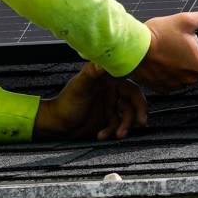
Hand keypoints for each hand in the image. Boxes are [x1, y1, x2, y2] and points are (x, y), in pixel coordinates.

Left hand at [34, 62, 148, 140]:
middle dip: (138, 113)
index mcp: (107, 79)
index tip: (141, 108)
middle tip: (141, 123)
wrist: (56, 124)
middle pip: (133, 100)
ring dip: (124, 126)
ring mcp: (111, 105)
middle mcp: (111, 90)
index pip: (129, 84)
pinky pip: (117, 125)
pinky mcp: (108, 118)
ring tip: (118, 135)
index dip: (138, 96)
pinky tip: (101, 135)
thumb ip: (91, 73)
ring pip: (127, 115)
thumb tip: (103, 61)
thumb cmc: (65, 103)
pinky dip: (111, 131)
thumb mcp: (79, 88)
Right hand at [130, 5, 197, 91]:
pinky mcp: (162, 88)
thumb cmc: (157, 36)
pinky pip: (170, 81)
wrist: (132, 48)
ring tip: (168, 52)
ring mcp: (175, 84)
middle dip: (193, 56)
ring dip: (179, 66)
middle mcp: (189, 77)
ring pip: (184, 74)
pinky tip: (160, 61)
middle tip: (180, 44)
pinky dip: (167, 72)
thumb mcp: (186, 20)